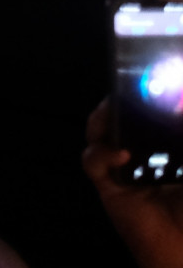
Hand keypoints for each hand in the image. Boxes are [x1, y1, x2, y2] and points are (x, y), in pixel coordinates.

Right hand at [85, 99, 182, 267]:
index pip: (153, 115)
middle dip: (121, 102)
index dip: (148, 97)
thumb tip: (181, 110)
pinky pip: (93, 163)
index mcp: (172, 151)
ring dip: (103, 119)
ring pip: (101, 133)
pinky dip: (101, 154)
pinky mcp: (108, 187)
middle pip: (124, 118)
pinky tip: (120, 155)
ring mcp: (125, 170)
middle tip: (127, 89)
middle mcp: (147, 156)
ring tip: (112, 111)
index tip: (152, 80)